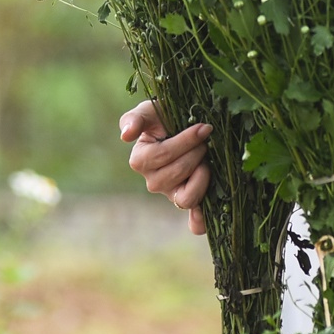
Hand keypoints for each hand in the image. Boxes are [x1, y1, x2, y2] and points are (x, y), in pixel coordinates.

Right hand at [120, 100, 210, 234]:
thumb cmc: (166, 117)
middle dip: (196, 154)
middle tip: (206, 141)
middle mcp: (154, 181)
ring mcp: (172, 193)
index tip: (204, 128)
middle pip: (176, 174)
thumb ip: (135, 118)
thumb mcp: (150, 111)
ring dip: (202, 178)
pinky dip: (198, 221)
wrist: (189, 126)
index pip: (162, 156)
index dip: (185, 142)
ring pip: (186, 197)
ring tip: (208, 161)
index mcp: (140, 160)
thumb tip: (126, 136)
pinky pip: (194, 221)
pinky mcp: (190, 201)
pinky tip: (203, 216)